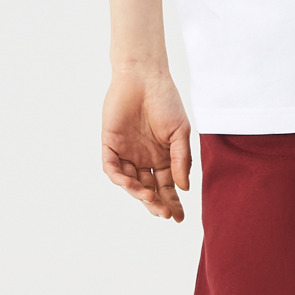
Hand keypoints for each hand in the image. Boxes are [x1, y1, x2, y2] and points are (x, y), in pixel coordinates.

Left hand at [102, 69, 192, 221]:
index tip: (179, 217)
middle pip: (149, 189)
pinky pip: (112, 168)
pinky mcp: (111, 145)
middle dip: (156, 203)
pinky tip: (132, 185)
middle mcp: (144, 159)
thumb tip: (183, 188)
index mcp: (163, 157)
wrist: (145, 76)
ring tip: (150, 199)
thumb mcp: (180, 132)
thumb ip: (181, 160)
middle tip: (164, 213)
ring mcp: (127, 153)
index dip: (173, 202)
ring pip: (130, 182)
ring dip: (139, 193)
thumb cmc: (166, 100)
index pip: (167, 186)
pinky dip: (120, 179)